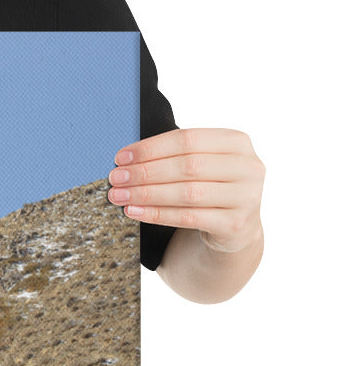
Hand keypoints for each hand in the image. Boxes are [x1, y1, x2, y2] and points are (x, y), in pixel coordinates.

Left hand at [108, 128, 264, 253]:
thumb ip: (173, 155)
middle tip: (116, 178)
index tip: (120, 157)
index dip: (151, 148)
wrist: (234, 226)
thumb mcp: (200, 163)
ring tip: (119, 196)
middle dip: (145, 172)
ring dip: (146, 194)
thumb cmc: (209, 186)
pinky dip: (157, 214)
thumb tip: (124, 159)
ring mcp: (247, 197)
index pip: (187, 139)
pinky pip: (188, 217)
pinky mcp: (236, 224)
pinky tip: (134, 212)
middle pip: (187, 166)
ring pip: (187, 193)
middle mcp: (248, 167)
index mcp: (237, 142)